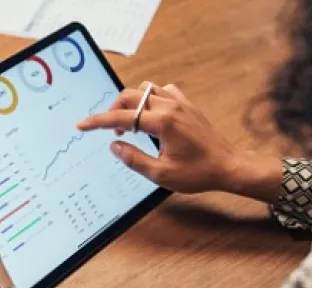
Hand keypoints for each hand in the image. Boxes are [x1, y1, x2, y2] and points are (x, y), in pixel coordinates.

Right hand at [77, 82, 281, 202]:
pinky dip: (152, 98)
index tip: (82, 125)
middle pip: (131, 95)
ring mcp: (181, 103)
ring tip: (132, 124)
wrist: (229, 166)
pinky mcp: (188, 105)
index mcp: (162, 122)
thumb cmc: (198, 173)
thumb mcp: (161, 174)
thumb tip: (115, 145)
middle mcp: (171, 107)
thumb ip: (134, 159)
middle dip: (114, 110)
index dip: (98, 121)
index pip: (122, 117)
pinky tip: (152, 115)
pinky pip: (164, 91)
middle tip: (113, 130)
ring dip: (133, 103)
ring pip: (146, 89)